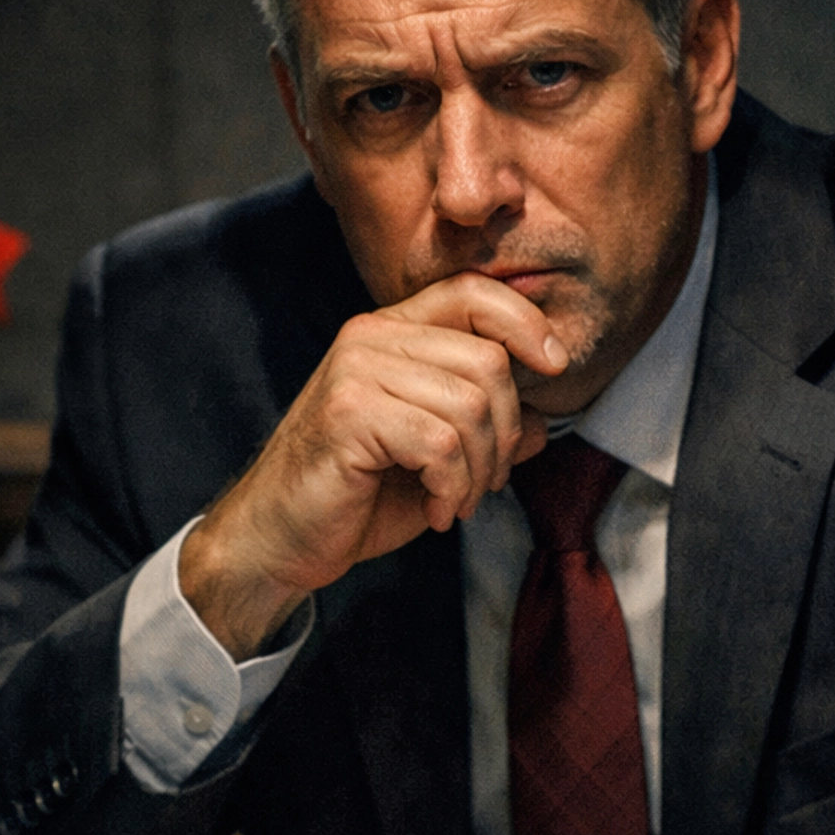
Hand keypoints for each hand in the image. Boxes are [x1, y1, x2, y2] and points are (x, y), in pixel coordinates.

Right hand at [179, 274, 567, 658]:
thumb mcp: (433, 460)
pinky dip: (453, 488)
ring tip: (456, 502)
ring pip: (471, 406)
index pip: (472, 292)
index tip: (555, 368)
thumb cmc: (352, 499)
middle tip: (486, 482)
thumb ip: (483, 430)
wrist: (278, 542)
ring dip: (479, 471)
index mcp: (389, 334)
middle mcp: (369, 339)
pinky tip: (434, 511)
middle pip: (487, 361)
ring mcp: (355, 373)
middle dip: (505, 434)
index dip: (526, 322)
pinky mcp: (348, 416)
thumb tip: (543, 422)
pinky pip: (441, 443)